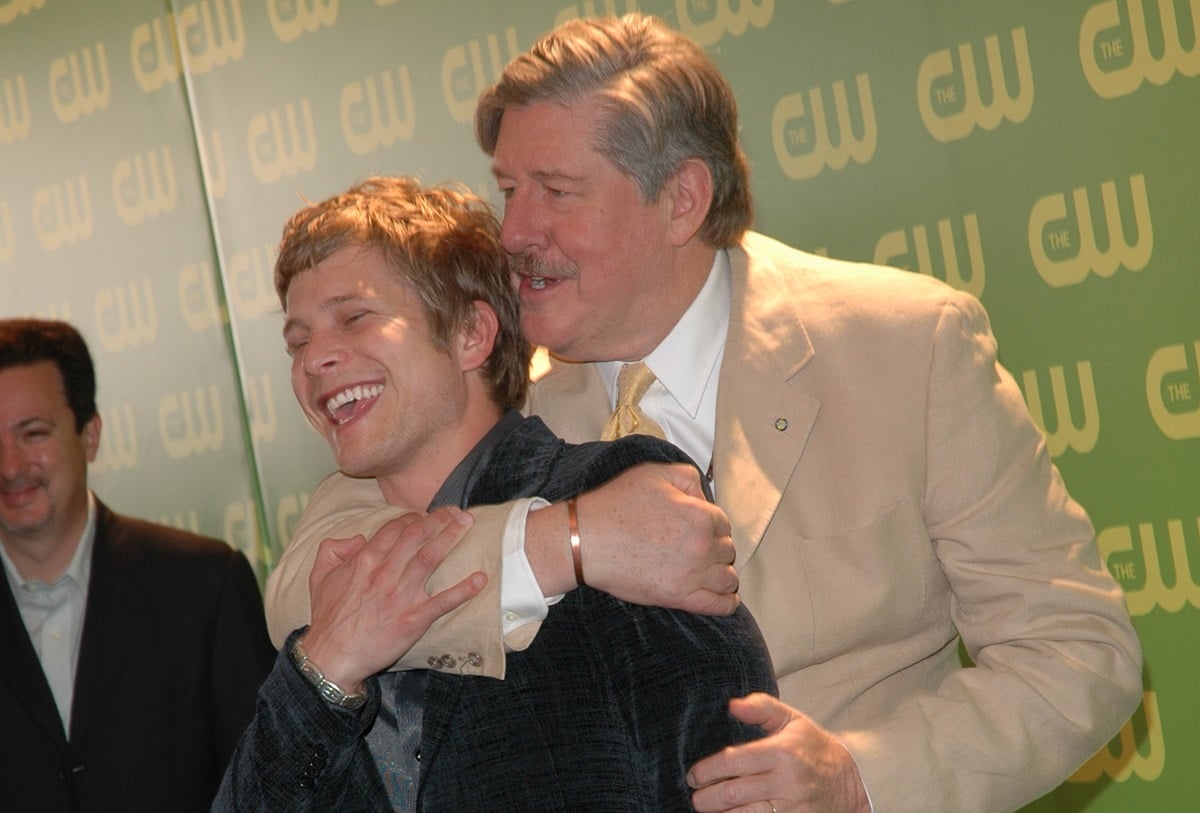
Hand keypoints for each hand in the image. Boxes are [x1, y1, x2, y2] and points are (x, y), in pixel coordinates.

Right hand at [300, 507, 485, 690]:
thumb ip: (332, 549)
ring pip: (431, 557)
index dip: (414, 517)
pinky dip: (463, 589)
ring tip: (467, 523)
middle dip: (439, 519)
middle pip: (417, 535)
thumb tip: (357, 538)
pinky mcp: (415, 618)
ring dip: (451, 537)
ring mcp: (402, 595)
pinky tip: (480, 578)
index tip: (426, 515)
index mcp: (365, 561)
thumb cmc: (328, 618)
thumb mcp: (319, 576)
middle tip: (456, 511)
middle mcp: (385, 573)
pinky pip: (443, 601)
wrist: (332, 657)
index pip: (395, 528)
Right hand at [559, 462, 738, 613]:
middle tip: (695, 546)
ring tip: (707, 570)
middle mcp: (702, 547)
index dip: (710, 523)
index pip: (723, 523)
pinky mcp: (678, 598)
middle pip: (727, 550)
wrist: (586, 540)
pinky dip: (726, 602)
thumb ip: (688, 478)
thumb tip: (705, 498)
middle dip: (715, 547)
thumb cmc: (616, 505)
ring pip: (728, 578)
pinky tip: (724, 598)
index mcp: (700, 516)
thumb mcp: (654, 474)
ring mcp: (692, 575)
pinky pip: (718, 605)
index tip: (697, 527)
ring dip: (721, 573)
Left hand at [687, 694, 869, 812]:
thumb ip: (761, 708)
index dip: (707, 770)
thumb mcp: (791, 721)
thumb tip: (731, 705)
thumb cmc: (812, 747)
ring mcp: (792, 807)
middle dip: (707, 798)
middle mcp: (787, 781)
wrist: (849, 782)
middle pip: (734, 793)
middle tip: (695, 796)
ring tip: (708, 809)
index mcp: (782, 752)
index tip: (693, 775)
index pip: (733, 761)